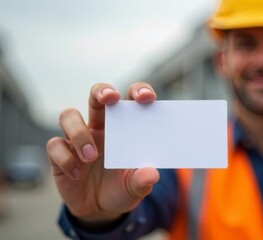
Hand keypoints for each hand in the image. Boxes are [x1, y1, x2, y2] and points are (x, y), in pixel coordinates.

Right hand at [46, 82, 159, 227]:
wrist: (100, 210)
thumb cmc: (122, 188)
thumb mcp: (136, 187)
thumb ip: (143, 180)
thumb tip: (151, 174)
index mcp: (123, 127)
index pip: (130, 99)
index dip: (138, 91)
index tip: (147, 98)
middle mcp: (99, 127)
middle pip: (96, 96)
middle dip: (102, 91)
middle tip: (110, 98)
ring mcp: (77, 138)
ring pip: (69, 115)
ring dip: (79, 133)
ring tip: (91, 156)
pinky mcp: (59, 154)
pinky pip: (55, 146)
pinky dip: (66, 159)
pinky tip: (77, 174)